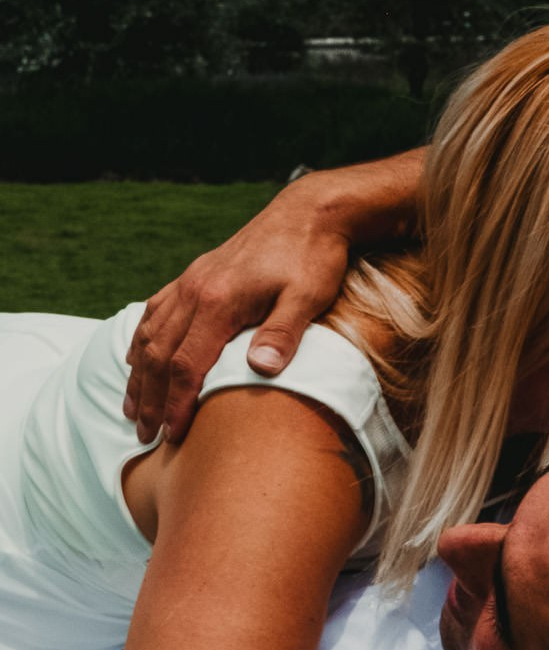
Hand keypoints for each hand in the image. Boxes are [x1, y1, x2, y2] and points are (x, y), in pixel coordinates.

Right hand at [123, 175, 354, 444]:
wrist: (309, 213)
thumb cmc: (314, 258)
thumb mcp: (308, 297)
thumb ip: (283, 333)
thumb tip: (261, 370)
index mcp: (218, 301)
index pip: (188, 364)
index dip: (178, 403)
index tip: (173, 435)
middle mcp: (194, 291)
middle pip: (160, 355)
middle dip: (151, 399)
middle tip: (145, 435)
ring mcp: (190, 282)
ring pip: (151, 335)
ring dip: (140, 375)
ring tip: (133, 409)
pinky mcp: (195, 277)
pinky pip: (156, 312)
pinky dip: (142, 341)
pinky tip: (137, 360)